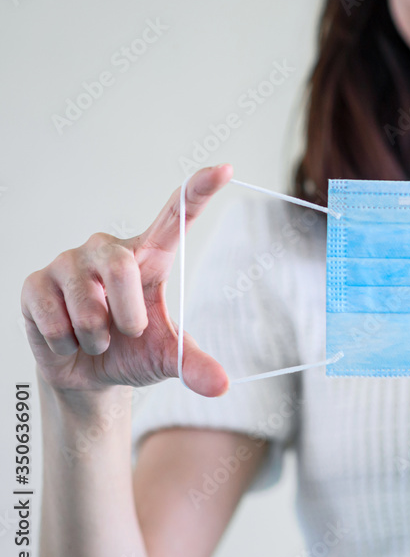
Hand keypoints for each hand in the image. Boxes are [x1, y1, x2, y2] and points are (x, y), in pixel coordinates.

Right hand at [21, 164, 233, 397]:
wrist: (89, 374)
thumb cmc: (134, 351)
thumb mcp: (168, 358)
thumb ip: (194, 365)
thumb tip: (221, 387)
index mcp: (150, 255)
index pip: (175, 216)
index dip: (199, 190)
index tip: (226, 170)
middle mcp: (108, 249)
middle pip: (121, 267)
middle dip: (127, 315)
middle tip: (127, 332)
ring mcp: (68, 262)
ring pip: (86, 303)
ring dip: (97, 336)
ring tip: (97, 337)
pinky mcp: (36, 283)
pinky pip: (53, 317)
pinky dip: (66, 342)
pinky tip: (68, 338)